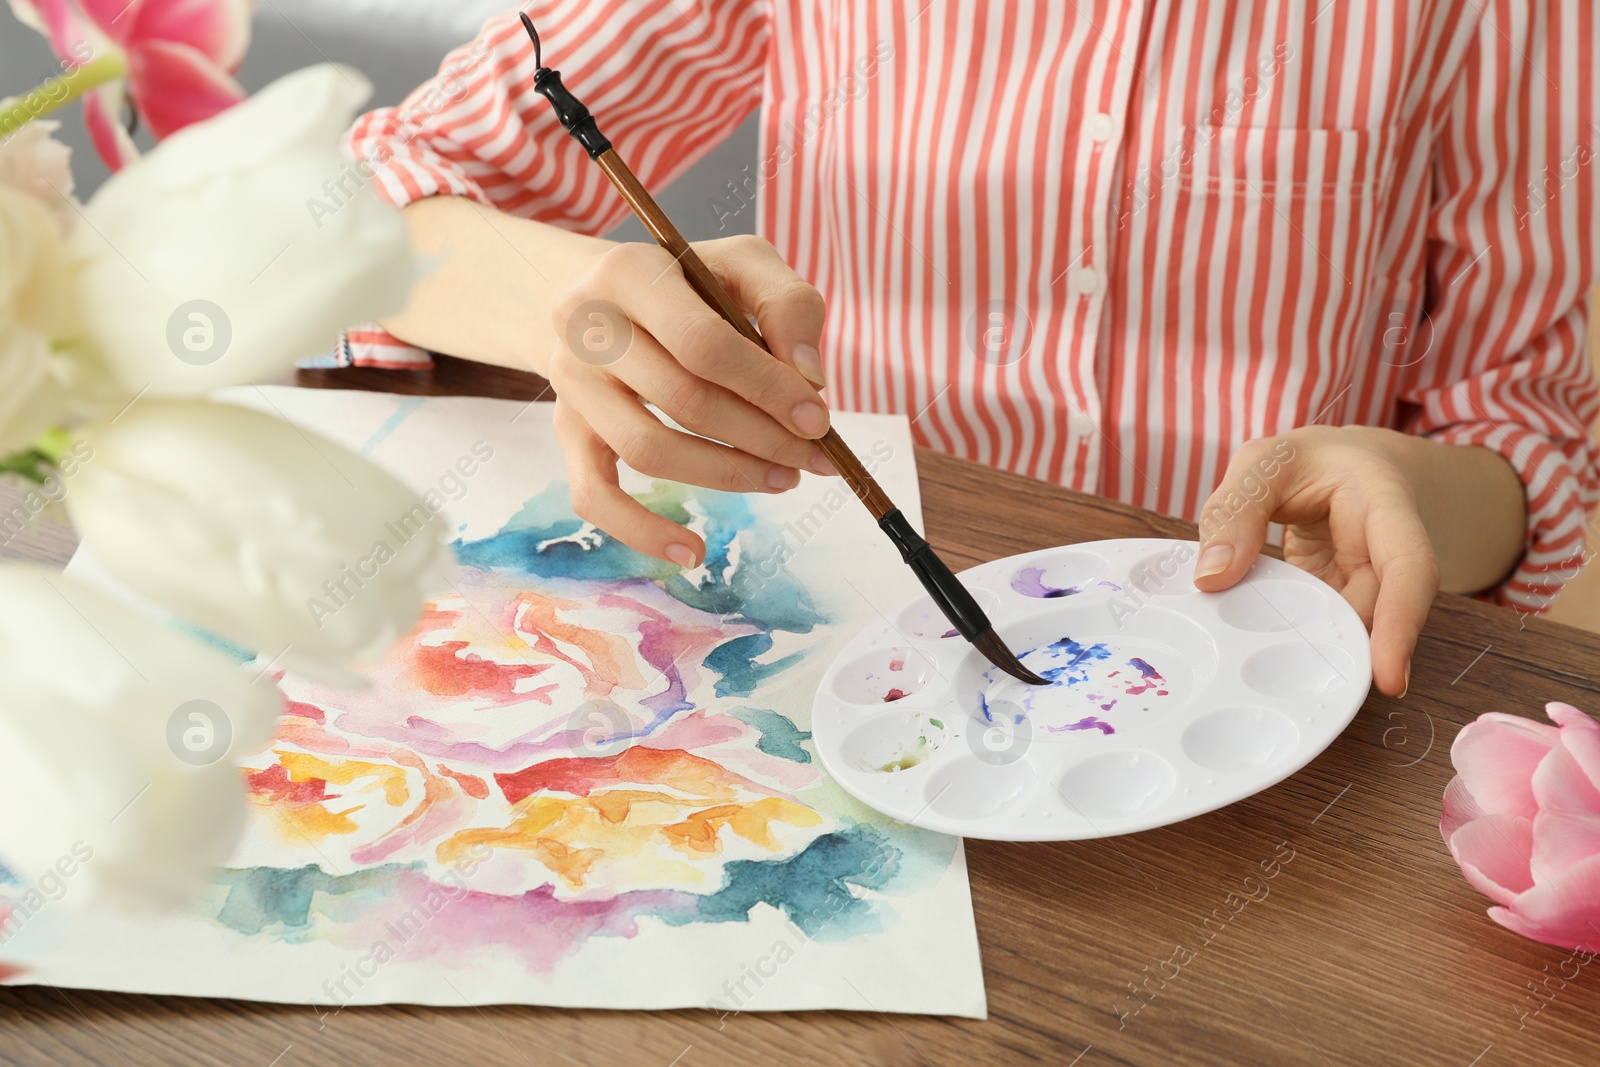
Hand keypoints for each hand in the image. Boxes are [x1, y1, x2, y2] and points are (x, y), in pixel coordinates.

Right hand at [546, 235, 834, 567]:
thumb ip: (786, 304)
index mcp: (629, 274)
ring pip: (649, 450)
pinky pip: (594, 497)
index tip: (819, 419)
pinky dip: (643, 532)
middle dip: (763, 437)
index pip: (703, 342)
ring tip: (783, 479)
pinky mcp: (566, 432)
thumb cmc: (684, 282)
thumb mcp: (740, 264)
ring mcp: (571, 386)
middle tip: (814, 457)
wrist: (591, 294)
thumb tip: (810, 380)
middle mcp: (587, 329)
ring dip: (726, 476)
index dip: (767, 387)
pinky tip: (694, 551)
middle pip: (683, 400)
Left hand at [1193, 426, 1444, 697]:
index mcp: (1385, 507)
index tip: (1389, 678)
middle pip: (1375, 616)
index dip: (1402, 624)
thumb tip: (1211, 578)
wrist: (1336, 467)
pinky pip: (1318, 633)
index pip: (1411, 569)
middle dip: (1341, 654)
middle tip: (1299, 688)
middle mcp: (1385, 556)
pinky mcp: (1338, 606)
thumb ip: (1236, 509)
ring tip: (1270, 675)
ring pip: (1345, 633)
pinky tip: (1258, 658)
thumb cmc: (1306, 461)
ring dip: (1309, 653)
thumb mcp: (1264, 462)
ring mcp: (1363, 587)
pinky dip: (1289, 645)